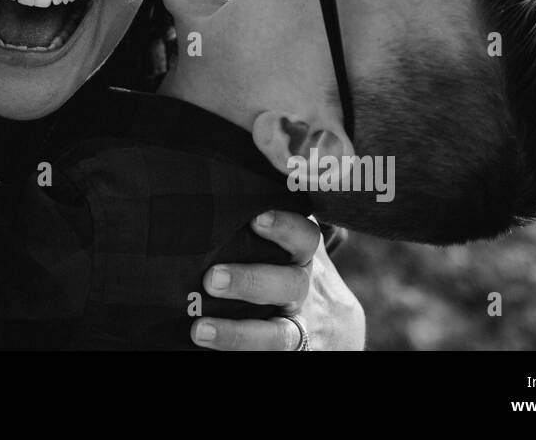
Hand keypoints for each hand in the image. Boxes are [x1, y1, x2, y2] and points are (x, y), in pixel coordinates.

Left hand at [190, 211, 364, 349]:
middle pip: (288, 285)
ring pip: (279, 335)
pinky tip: (207, 346)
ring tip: (199, 329)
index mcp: (302, 257)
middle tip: (212, 278)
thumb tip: (215, 178)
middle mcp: (304, 291)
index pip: (304, 237)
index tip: (257, 218)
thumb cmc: (290, 270)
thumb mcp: (289, 247)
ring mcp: (301, 328)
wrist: (336, 328)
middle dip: (252, 281)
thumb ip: (265, 223)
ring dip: (238, 333)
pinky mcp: (292, 355)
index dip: (285, 226)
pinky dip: (239, 353)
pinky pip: (269, 356)